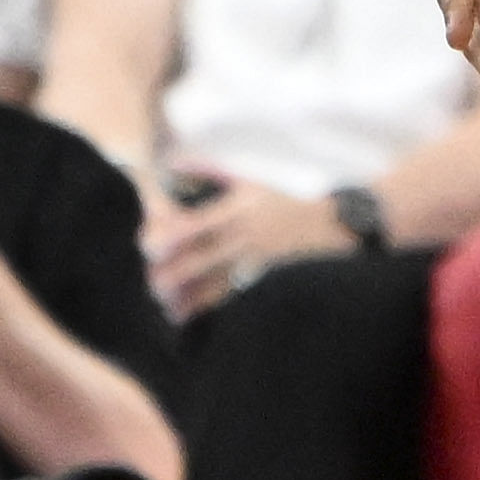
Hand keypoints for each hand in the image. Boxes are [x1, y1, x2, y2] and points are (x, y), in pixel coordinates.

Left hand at [144, 175, 346, 317]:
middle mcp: (244, 236)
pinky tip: (188, 315)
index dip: (171, 235)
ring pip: (214, 282)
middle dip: (174, 273)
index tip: (148, 245)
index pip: (199, 224)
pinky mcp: (262, 276)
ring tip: (165, 304)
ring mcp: (254, 260)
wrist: (331, 223)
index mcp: (238, 210)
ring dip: (187, 296)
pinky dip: (206, 306)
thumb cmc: (285, 199)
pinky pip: (229, 295)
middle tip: (152, 283)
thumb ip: (209, 171)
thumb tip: (172, 164)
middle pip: (202, 258)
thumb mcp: (250, 181)